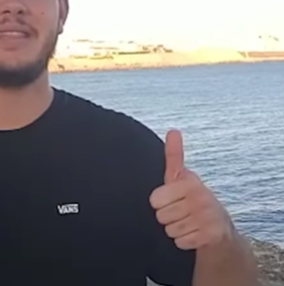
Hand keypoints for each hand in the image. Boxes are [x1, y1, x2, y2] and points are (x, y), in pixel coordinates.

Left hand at [149, 129, 232, 249]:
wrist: (219, 229)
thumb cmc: (192, 199)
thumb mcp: (181, 177)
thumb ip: (173, 155)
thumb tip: (173, 130)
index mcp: (189, 181)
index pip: (154, 200)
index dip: (160, 203)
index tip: (173, 199)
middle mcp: (201, 197)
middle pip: (160, 216)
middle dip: (168, 217)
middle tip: (182, 212)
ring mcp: (208, 217)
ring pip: (170, 230)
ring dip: (176, 230)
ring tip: (189, 222)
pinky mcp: (212, 236)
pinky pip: (180, 242)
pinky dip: (184, 241)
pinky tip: (195, 234)